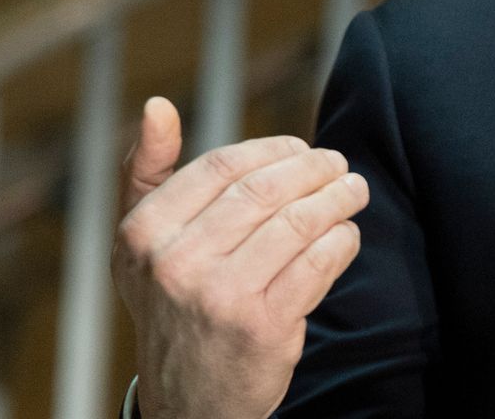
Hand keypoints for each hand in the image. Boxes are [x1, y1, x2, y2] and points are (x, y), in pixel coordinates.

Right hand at [112, 98, 369, 418]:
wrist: (187, 402)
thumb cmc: (172, 304)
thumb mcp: (141, 244)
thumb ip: (147, 173)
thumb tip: (158, 105)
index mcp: (143, 234)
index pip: (223, 165)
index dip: (272, 149)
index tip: (301, 149)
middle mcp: (176, 264)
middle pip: (266, 189)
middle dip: (315, 169)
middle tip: (340, 165)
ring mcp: (220, 297)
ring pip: (299, 222)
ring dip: (338, 199)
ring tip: (354, 191)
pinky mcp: (264, 327)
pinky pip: (319, 263)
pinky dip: (342, 242)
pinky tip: (346, 235)